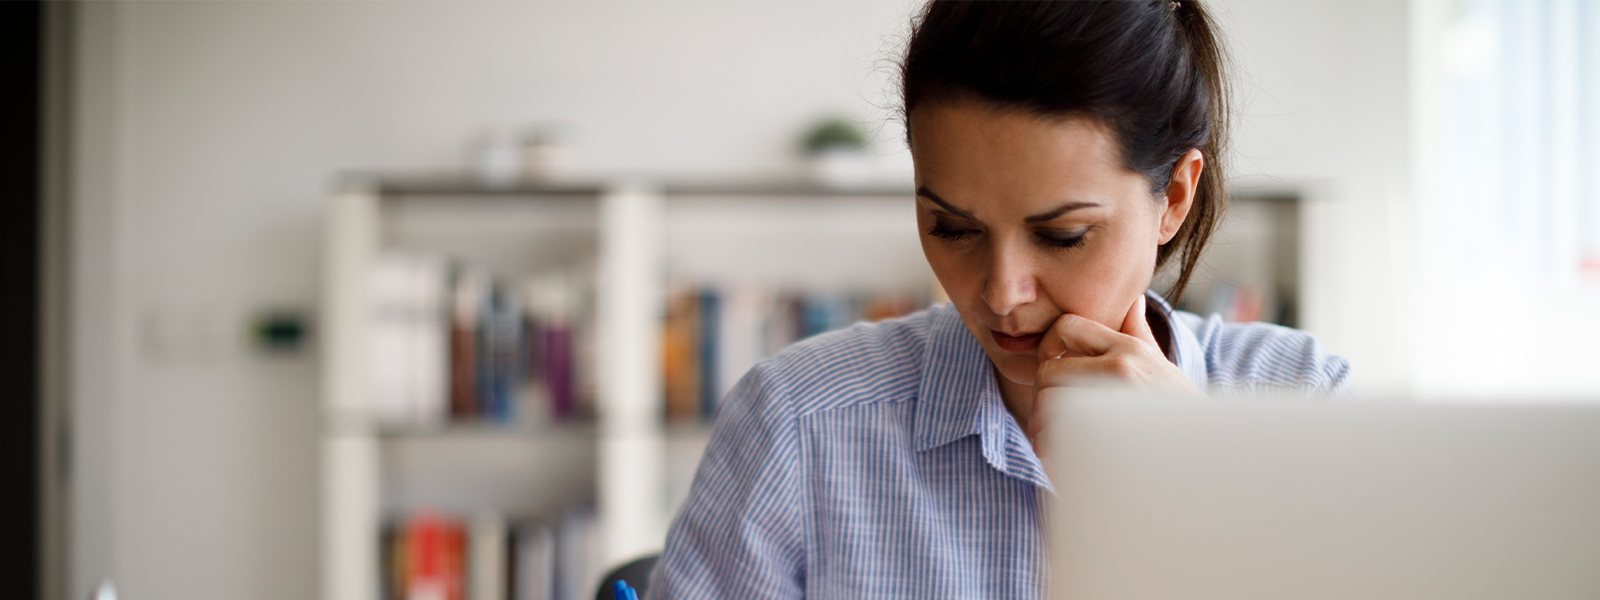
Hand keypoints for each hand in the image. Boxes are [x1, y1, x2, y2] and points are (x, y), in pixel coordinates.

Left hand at [1025, 294, 1201, 443]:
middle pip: (1047, 370)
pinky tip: (1063, 461)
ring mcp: (1114, 403)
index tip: (1053, 372)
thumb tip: (1133, 301)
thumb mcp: (1163, 367)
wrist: (1210, 457)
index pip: (1065, 326)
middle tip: (1046, 418)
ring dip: (1040, 426)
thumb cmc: (1182, 412)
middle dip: (1040, 395)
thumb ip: (1139, 334)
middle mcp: (1122, 369)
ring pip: (1046, 404)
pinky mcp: (1106, 439)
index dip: (1048, 347)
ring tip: (1052, 443)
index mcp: (1130, 350)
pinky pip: (1054, 437)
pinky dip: (1050, 451)